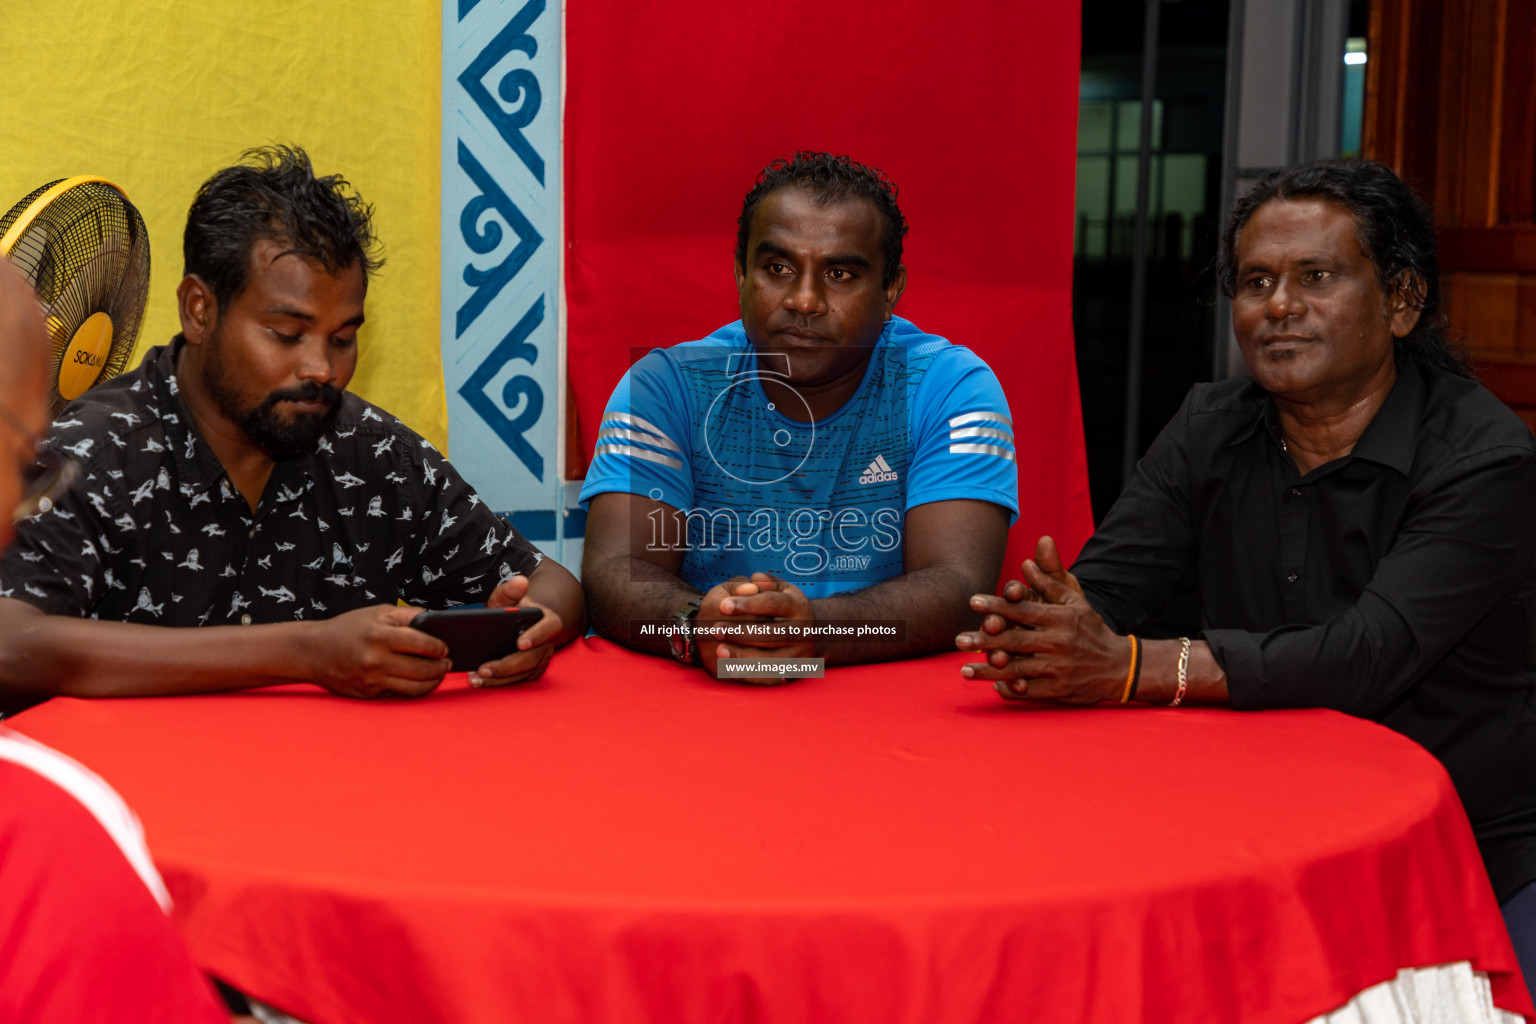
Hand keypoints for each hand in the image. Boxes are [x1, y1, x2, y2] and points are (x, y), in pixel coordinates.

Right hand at [303, 605, 452, 698]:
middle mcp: (375, 660)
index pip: (421, 644)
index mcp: (379, 636)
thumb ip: (407, 615)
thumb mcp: (376, 612)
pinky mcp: (368, 695)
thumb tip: (435, 618)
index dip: (439, 648)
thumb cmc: (347, 628)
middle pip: (422, 669)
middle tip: (447, 663)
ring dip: (432, 682)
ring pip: (414, 688)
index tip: (445, 648)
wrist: (312, 651)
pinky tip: (419, 681)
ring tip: (438, 674)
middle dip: (441, 667)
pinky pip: (399, 694)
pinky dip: (413, 689)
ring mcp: (371, 680)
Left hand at [472, 575, 565, 686]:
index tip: (520, 643)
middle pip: (532, 658)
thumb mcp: (505, 598)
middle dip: (507, 666)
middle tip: (483, 669)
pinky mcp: (530, 672)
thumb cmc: (508, 610)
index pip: (550, 627)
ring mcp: (540, 660)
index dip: (537, 635)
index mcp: (547, 620)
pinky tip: (479, 681)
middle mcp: (548, 643)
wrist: (508, 626)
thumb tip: (521, 581)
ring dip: (499, 679)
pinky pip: (517, 682)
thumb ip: (510, 590)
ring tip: (475, 678)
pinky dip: (498, 684)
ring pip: (523, 674)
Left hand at [698, 573, 814, 684]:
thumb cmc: (783, 606)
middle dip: (742, 633)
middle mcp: (804, 631)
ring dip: (743, 656)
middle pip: (773, 634)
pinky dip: (749, 674)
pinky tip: (729, 667)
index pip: (773, 604)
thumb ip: (764, 582)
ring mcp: (801, 655)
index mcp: (799, 606)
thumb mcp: (779, 589)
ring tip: (719, 650)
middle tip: (715, 629)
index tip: (723, 606)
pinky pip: (770, 678)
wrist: (810, 634)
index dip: (748, 604)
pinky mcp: (794, 672)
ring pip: (772, 659)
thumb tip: (753, 581)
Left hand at [954, 536, 1126, 704]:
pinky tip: (992, 686)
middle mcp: (1058, 643)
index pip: (1024, 610)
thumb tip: (1026, 561)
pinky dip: (1010, 690)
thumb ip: (1050, 580)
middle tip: (958, 640)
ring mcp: (1058, 669)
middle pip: (1015, 641)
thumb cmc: (1090, 628)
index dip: (998, 605)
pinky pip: (1029, 692)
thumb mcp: (1075, 601)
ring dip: (988, 671)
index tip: (973, 602)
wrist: (1119, 666)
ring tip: (963, 670)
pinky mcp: (1059, 691)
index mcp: (1060, 618)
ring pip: (1017, 670)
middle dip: (985, 640)